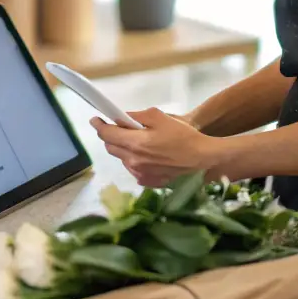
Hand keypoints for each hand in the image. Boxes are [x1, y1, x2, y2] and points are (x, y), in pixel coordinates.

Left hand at [90, 108, 223, 187]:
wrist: (202, 159)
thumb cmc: (183, 136)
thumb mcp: (160, 117)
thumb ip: (137, 116)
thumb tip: (122, 117)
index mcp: (135, 143)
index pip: (107, 134)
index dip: (99, 125)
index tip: (95, 119)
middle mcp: (133, 161)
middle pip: (110, 148)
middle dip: (110, 136)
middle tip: (118, 128)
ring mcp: (140, 174)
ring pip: (122, 159)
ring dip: (123, 149)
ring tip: (139, 141)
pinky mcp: (147, 182)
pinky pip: (133, 169)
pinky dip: (134, 160)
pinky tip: (148, 155)